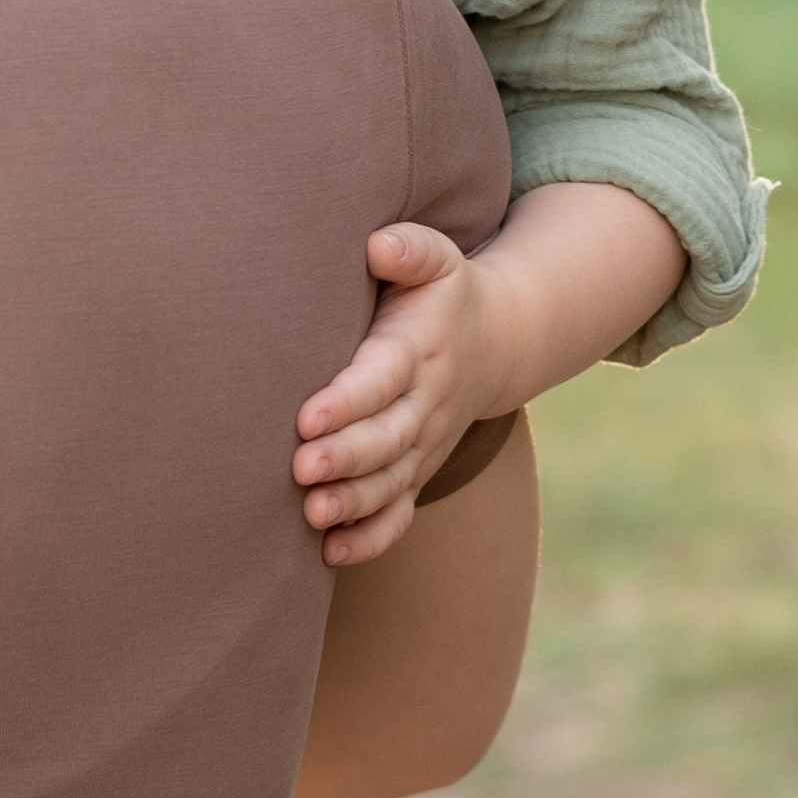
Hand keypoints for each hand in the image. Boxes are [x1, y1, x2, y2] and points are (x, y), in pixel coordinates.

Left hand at [292, 224, 520, 568]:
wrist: (496, 342)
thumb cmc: (442, 295)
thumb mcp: (438, 259)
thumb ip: (411, 248)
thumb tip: (380, 244)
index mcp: (416, 353)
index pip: (380, 381)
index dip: (346, 402)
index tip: (306, 417)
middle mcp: (422, 406)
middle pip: (386, 440)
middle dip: (345, 458)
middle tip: (301, 469)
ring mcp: (422, 445)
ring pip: (391, 483)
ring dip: (353, 504)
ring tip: (312, 514)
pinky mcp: (416, 471)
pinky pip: (399, 513)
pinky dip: (370, 539)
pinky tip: (331, 553)